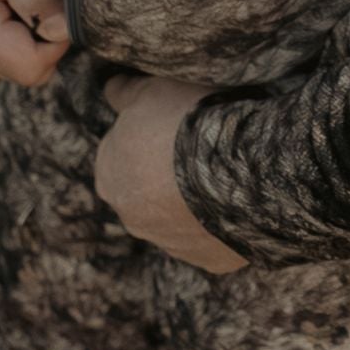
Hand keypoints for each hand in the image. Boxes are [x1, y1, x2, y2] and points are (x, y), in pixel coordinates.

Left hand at [93, 73, 245, 273]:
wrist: (239, 168)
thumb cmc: (188, 122)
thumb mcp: (152, 90)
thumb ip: (124, 93)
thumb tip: (110, 89)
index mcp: (109, 175)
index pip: (120, 154)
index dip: (147, 136)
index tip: (172, 125)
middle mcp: (131, 217)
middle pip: (145, 191)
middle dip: (165, 174)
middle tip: (197, 150)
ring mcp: (169, 244)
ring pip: (176, 219)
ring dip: (191, 202)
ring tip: (222, 175)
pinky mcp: (205, 260)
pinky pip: (210, 239)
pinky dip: (219, 223)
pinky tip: (236, 200)